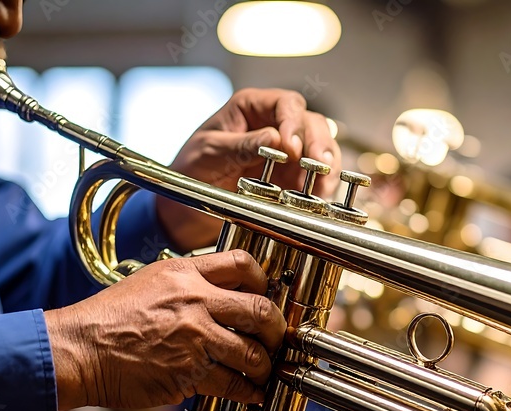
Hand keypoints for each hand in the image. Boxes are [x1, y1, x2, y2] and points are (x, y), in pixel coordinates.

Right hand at [46, 250, 285, 410]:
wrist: (79, 350)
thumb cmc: (108, 319)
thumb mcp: (149, 282)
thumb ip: (186, 284)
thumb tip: (221, 295)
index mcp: (184, 274)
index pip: (242, 263)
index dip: (263, 281)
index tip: (266, 296)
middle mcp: (195, 301)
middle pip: (260, 310)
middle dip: (276, 329)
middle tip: (276, 339)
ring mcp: (195, 338)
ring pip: (252, 352)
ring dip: (264, 366)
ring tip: (263, 371)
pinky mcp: (190, 373)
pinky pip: (233, 384)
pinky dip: (248, 392)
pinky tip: (252, 394)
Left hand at [158, 88, 342, 250]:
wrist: (184, 207)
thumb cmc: (190, 171)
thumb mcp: (210, 153)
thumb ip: (242, 145)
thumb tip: (275, 139)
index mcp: (250, 108)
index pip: (285, 104)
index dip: (293, 123)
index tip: (291, 147)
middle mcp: (273, 125)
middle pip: (310, 124)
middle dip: (318, 144)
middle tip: (318, 165)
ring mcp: (286, 153)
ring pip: (320, 149)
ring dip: (326, 166)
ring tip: (322, 184)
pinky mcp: (292, 178)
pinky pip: (317, 177)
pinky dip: (322, 186)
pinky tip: (319, 197)